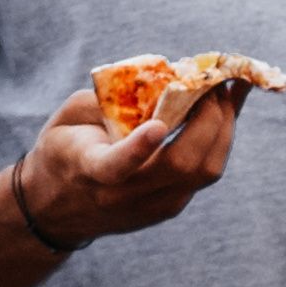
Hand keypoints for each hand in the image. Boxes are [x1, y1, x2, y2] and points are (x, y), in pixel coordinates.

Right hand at [12, 87, 239, 250]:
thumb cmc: (64, 151)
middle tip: (214, 80)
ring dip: (223, 126)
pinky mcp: (172, 206)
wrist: (58, 210)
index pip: (115, 167)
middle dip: (207, 118)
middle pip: (181, 165)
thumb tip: (160, 77)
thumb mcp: (70, 118)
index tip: (157, 124)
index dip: (138, 148)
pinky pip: (207, 171)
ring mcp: (154, 206)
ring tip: (225, 90)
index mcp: (90, 171)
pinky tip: (226, 109)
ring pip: (205, 171)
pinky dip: (221, 137)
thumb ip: (108, 99)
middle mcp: (125, 196)